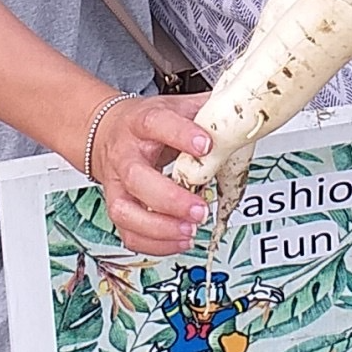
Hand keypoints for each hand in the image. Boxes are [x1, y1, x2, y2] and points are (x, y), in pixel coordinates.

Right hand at [90, 93, 214, 255]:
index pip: (156, 123)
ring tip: (190, 230)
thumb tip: (244, 114)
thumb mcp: (175, 107)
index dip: (180, 135)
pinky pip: (128, 233)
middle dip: (170, 198)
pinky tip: (179, 241)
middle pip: (136, 177)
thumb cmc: (146, 124)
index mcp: (141, 123)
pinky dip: (154, 244)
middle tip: (199, 208)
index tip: (206, 146)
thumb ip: (208, 111)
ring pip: (125, 210)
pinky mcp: (117, 206)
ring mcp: (117, 183)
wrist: (107, 132)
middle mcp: (125, 154)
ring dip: (160, 227)